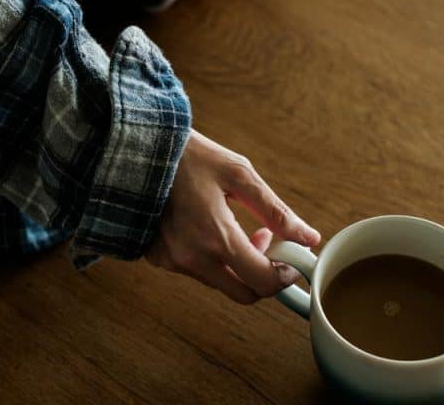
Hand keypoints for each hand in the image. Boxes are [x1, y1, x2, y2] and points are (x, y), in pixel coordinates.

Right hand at [146, 130, 320, 303]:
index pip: (263, 281)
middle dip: (263, 276)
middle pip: (244, 293)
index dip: (286, 275)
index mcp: (216, 237)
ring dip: (237, 265)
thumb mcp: (238, 173)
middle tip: (267, 245)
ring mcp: (172, 260)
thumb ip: (276, 209)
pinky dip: (211, 259)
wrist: (135, 150)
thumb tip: (308, 237)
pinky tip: (207, 228)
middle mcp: (192, 258)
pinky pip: (195, 271)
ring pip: (220, 283)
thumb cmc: (189, 156)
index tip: (293, 259)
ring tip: (234, 225)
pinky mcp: (158, 257)